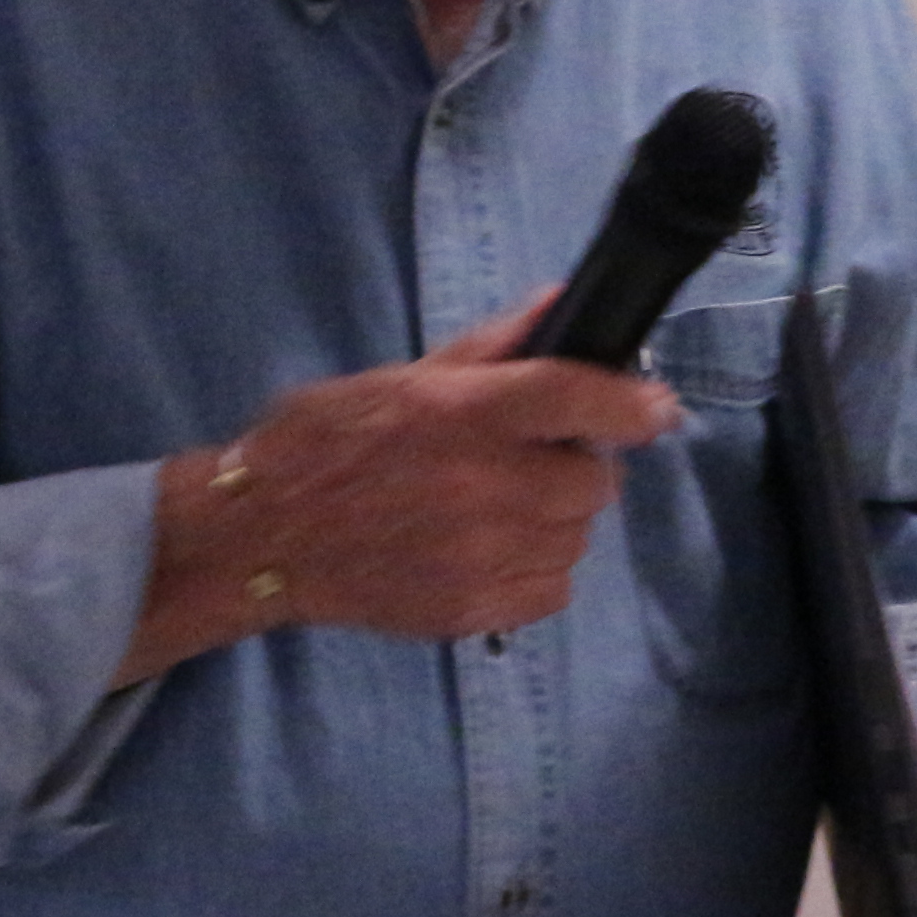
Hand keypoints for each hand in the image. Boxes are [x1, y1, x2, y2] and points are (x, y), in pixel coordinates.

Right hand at [118, 293, 672, 684]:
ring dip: (554, 518)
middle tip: (527, 460)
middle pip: (594, 480)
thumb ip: (491, 349)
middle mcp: (484, 486)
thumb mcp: (403, 378)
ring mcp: (482, 556)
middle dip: (573, 465)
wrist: (263, 539)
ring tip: (498, 507)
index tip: (653, 409)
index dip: (633, 403)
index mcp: (465, 413)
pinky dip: (535, 569)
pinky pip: (553, 590)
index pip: (580, 397)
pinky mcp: (474, 611)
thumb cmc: (326, 442)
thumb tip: (559, 305)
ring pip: (577, 537)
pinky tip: (490, 550)